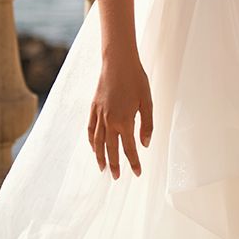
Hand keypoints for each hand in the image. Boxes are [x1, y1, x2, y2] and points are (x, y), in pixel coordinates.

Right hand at [89, 54, 152, 178]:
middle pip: (111, 149)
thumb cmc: (136, 80)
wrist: (118, 62)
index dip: (134, 162)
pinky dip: (92, 140)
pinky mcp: (93, 107)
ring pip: (98, 141)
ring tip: (102, 168)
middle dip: (114, 164)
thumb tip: (145, 144)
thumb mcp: (147, 102)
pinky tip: (94, 147)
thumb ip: (147, 125)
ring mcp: (99, 114)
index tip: (137, 173)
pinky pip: (91, 129)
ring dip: (100, 156)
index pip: (129, 148)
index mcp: (124, 121)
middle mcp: (109, 121)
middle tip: (116, 177)